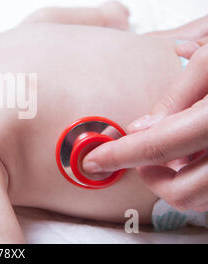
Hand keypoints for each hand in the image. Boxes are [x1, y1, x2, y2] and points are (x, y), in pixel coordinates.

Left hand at [83, 44, 207, 211]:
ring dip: (174, 183)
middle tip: (139, 157)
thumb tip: (143, 125)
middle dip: (150, 177)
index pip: (157, 145)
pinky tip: (194, 159)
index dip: (120, 154)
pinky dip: (198, 182)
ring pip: (202, 200)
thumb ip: (179, 92)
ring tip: (167, 157)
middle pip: (182, 190)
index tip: (95, 159)